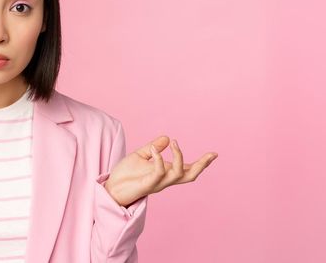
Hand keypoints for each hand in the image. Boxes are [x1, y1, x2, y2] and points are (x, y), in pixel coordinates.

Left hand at [103, 136, 217, 206]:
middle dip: (202, 165)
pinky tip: (154, 149)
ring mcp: (158, 183)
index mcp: (166, 173)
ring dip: (179, 157)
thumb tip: (166, 138)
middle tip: (211, 155)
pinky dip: (158, 159)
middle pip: (190, 175)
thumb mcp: (140, 156)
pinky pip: (158, 173)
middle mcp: (166, 179)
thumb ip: (153, 148)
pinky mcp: (147, 185)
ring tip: (174, 143)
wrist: (111, 189)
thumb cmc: (125, 175)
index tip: (214, 154)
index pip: (188, 168)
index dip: (202, 162)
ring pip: (178, 174)